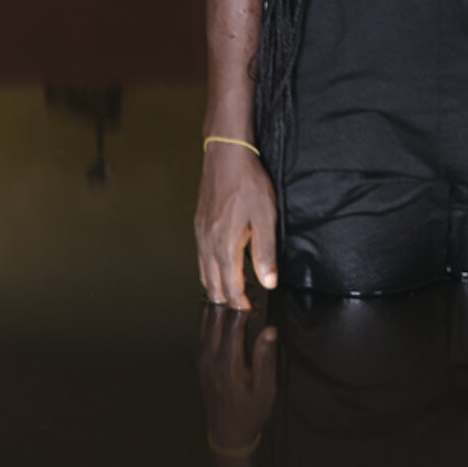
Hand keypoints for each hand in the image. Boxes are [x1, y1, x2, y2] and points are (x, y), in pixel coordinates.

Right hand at [196, 141, 277, 307]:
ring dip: (216, 287)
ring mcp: (200, 235)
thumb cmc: (248, 184)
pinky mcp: (199, 226)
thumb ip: (265, 253)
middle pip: (212, 286)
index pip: (231, 288)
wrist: (226, 157)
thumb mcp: (265, 219)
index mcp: (225, 246)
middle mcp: (208, 244)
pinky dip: (209, 271)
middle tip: (242, 305)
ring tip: (231, 293)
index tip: (250, 309)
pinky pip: (200, 258)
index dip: (241, 303)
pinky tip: (220, 268)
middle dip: (226, 300)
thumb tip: (268, 281)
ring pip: (203, 273)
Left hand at [198, 304, 278, 452]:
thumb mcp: (265, 389)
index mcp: (228, 363)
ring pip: (205, 321)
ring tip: (234, 292)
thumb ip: (265, 358)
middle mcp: (210, 357)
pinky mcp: (200, 359)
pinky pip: (202, 329)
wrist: (227, 431)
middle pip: (215, 318)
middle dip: (229, 301)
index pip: (232, 324)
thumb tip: (269, 330)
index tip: (254, 293)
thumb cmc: (250, 411)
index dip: (243, 306)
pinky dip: (211, 315)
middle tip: (245, 288)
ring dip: (218, 305)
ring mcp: (202, 358)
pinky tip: (221, 308)